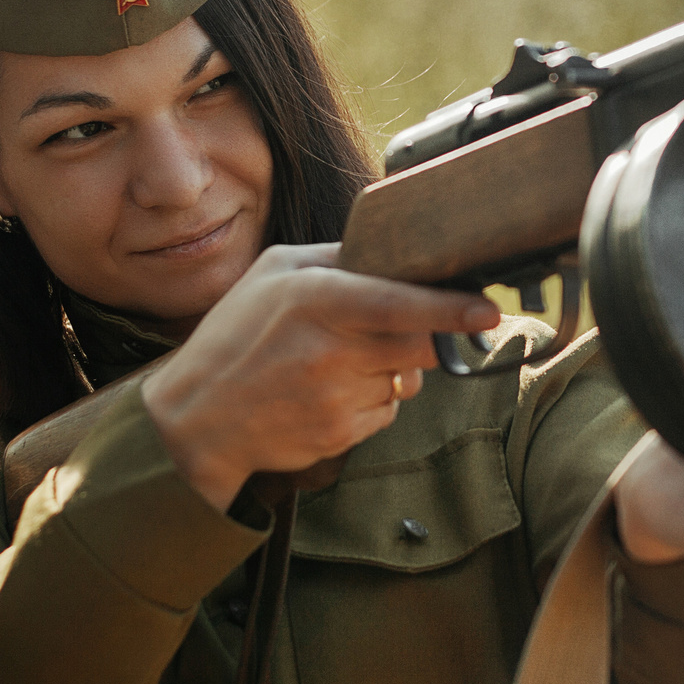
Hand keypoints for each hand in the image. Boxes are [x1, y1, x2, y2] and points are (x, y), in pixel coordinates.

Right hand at [140, 243, 498, 509]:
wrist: (195, 420)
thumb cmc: (235, 336)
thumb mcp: (273, 273)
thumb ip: (336, 256)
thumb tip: (394, 248)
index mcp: (314, 300)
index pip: (399, 304)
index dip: (450, 309)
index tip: (488, 311)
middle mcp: (328, 350)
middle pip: (419, 346)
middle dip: (426, 339)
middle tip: (403, 331)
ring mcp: (335, 398)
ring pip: (405, 380)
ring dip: (390, 370)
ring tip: (338, 363)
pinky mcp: (340, 435)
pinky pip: (385, 411)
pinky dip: (372, 399)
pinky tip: (331, 392)